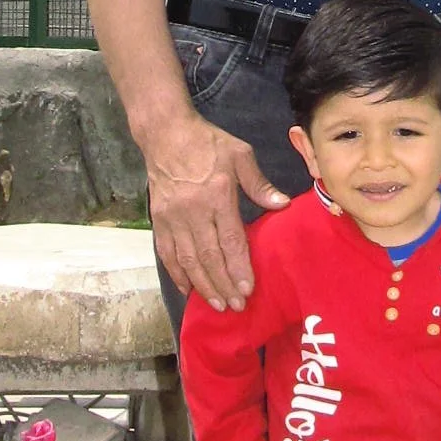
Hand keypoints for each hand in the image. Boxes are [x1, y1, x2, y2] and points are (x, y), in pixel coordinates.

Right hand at [147, 114, 287, 311]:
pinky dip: (176, 274)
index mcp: (216, 195)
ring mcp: (172, 217)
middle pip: (209, 257)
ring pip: (187, 260)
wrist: (166, 133)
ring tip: (216, 304)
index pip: (230, 240)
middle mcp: (193, 211)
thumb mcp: (240, 155)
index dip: (238, 268)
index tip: (247, 289)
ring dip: (202, 285)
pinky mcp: (159, 220)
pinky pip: (167, 253)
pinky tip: (188, 289)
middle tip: (235, 306)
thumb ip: (259, 184)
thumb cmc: (208, 143)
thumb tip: (282, 205)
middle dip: (223, 285)